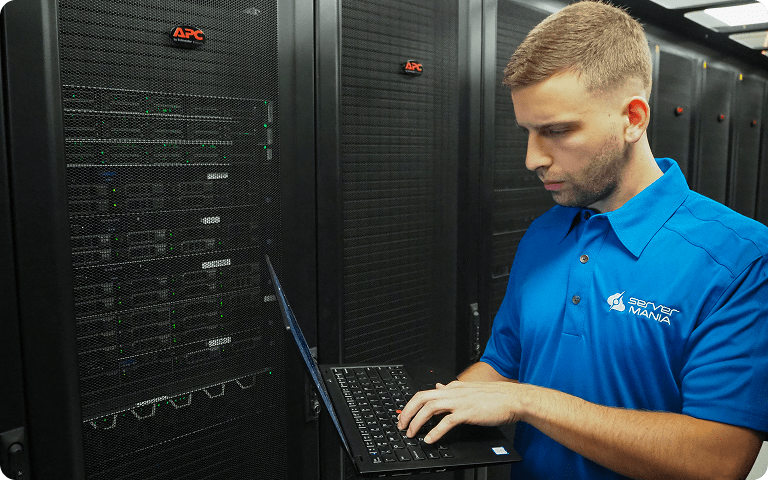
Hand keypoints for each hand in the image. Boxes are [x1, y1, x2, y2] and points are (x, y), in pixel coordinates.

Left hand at [396, 380, 524, 442]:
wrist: (514, 398)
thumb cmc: (496, 396)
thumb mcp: (470, 389)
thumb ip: (453, 389)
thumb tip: (439, 387)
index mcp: (453, 387)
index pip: (425, 393)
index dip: (412, 405)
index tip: (405, 415)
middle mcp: (453, 392)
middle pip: (421, 397)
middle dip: (407, 411)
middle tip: (401, 425)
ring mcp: (459, 401)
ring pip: (429, 408)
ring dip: (417, 421)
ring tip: (412, 433)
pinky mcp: (467, 412)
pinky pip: (446, 422)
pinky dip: (435, 431)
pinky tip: (430, 439)